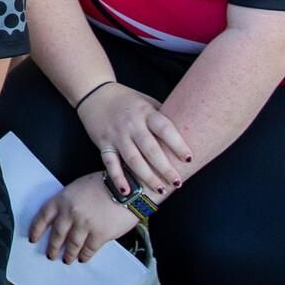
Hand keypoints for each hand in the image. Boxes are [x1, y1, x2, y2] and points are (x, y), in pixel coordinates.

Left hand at [29, 176, 140, 264]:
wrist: (126, 186)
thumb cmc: (102, 184)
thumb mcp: (78, 187)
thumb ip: (68, 203)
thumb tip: (63, 220)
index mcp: (62, 199)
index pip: (42, 217)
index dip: (36, 230)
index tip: (33, 239)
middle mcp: (71, 212)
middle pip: (57, 235)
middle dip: (52, 247)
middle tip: (51, 255)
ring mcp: (85, 224)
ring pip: (72, 245)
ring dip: (68, 255)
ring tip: (66, 259)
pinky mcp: (100, 234)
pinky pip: (88, 249)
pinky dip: (84, 256)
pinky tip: (82, 258)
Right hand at [76, 82, 191, 194]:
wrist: (95, 93)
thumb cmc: (128, 100)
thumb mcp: (148, 102)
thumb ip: (163, 116)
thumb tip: (189, 132)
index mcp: (146, 112)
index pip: (165, 129)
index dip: (178, 144)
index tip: (189, 159)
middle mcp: (131, 124)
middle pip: (151, 149)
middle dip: (165, 169)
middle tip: (178, 183)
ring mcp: (116, 135)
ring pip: (133, 160)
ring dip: (147, 177)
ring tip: (160, 190)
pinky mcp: (103, 143)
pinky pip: (110, 163)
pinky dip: (118, 178)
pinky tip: (127, 192)